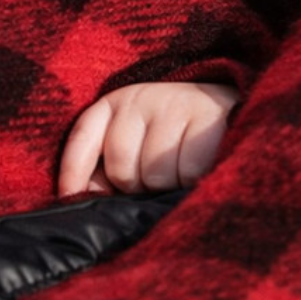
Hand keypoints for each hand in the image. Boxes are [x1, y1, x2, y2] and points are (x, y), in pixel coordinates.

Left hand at [58, 82, 239, 195]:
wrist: (231, 110)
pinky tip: (203, 168)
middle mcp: (140, 99)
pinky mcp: (207, 117)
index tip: (69, 200)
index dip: (72, 171)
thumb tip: (89, 196)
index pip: (83, 137)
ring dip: (168, 185)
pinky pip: (189, 170)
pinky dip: (195, 179)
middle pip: (121, 167)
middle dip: (136, 186)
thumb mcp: (137, 142)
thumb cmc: (175, 136)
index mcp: (115, 104)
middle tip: (157, 180)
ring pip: (155, 174)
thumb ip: (108, 165)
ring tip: (182, 171)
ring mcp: (174, 104)